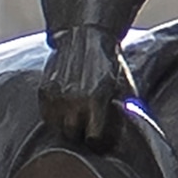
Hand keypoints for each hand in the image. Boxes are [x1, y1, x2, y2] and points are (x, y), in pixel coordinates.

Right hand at [36, 30, 130, 148]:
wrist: (85, 36)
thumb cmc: (110, 64)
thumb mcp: (123, 86)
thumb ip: (125, 110)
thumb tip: (133, 134)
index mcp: (97, 99)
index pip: (93, 139)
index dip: (97, 142)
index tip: (99, 140)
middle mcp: (74, 99)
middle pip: (72, 135)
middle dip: (80, 135)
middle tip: (86, 129)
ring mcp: (56, 95)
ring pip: (56, 127)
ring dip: (65, 126)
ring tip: (75, 118)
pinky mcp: (44, 90)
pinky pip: (46, 115)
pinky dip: (54, 115)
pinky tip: (65, 108)